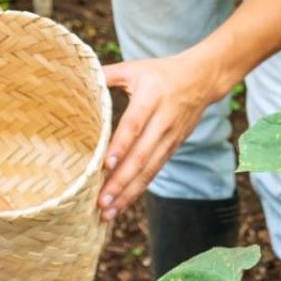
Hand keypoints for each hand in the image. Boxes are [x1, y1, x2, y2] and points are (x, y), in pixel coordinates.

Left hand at [97, 53, 221, 220]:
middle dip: (121, 181)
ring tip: (109, 211)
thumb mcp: (134, 68)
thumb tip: (79, 77)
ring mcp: (170, 137)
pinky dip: (138, 188)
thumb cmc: (159, 73)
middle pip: (141, 155)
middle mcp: (162, 121)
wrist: (201, 80)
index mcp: (150, 97)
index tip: (106, 164)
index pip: (134, 124)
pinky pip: (154, 171)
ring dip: (129, 192)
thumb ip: (107, 74)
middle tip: (101, 201)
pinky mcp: (173, 148)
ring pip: (149, 169)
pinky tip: (123, 203)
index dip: (121, 145)